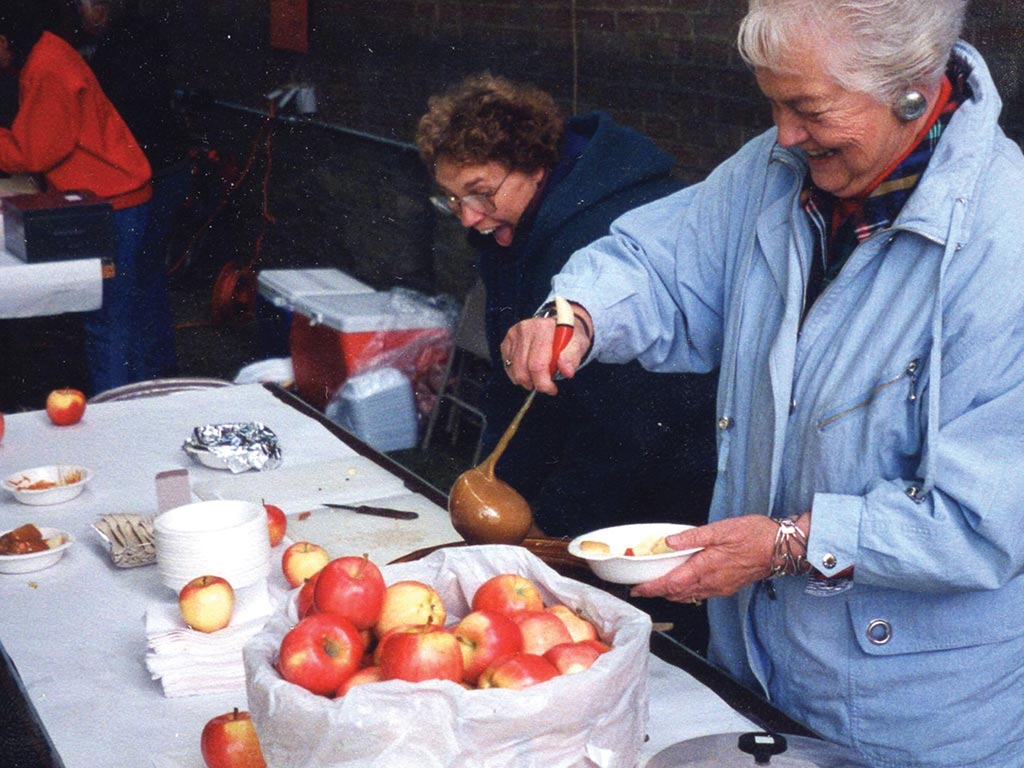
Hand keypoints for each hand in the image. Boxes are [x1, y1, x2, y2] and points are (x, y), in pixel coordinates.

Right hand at [500, 306, 591, 394]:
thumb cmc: (569, 337)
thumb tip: (567, 371)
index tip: (552, 389)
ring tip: (538, 376)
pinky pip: (508, 366)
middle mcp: (525, 329)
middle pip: (523, 370)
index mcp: (543, 328)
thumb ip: (573, 357)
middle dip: (535, 384)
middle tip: (546, 385)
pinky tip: (529, 370)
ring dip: (526, 380)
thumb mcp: (578, 344)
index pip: (537, 364)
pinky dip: (518, 374)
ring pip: (514, 370)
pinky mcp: (506, 341)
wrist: (559, 325)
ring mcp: (514, 335)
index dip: (543, 383)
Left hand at [630, 515, 780, 602]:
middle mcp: (712, 583)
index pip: (672, 583)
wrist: (782, 549)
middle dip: (658, 592)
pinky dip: (687, 591)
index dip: (652, 588)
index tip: (637, 590)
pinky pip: (702, 594)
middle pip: (678, 593)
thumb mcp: (721, 529)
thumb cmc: (754, 535)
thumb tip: (669, 542)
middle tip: (642, 587)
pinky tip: (684, 582)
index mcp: (706, 567)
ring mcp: (720, 588)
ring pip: (689, 596)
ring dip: (672, 593)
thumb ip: (692, 537)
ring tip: (658, 585)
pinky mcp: (728, 587)